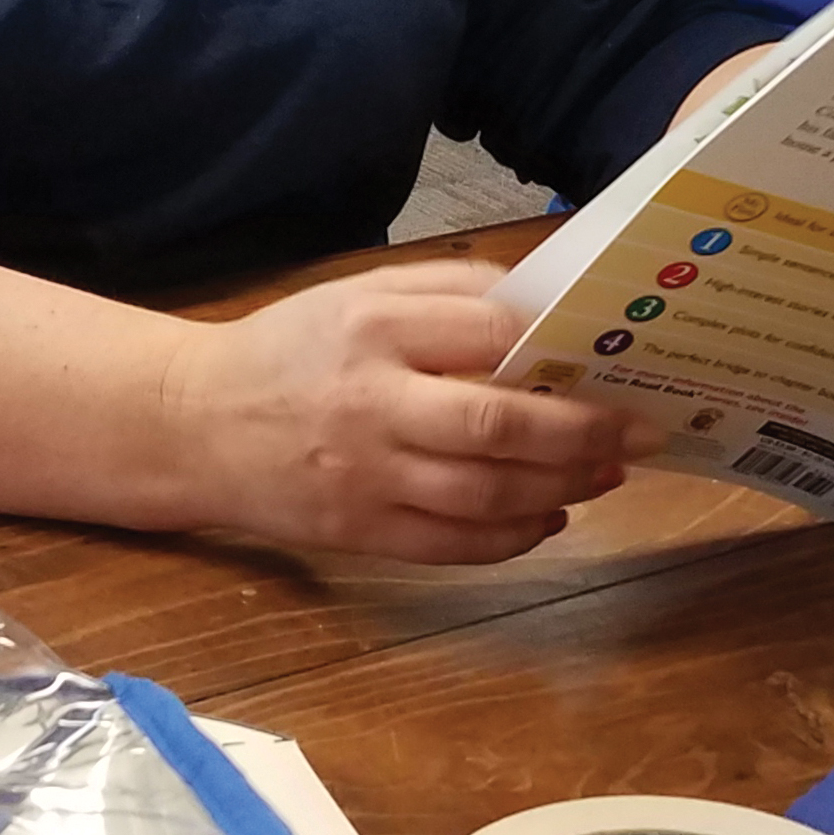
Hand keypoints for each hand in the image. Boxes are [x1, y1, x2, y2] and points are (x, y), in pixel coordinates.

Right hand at [162, 259, 660, 562]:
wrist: (195, 424)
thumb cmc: (290, 349)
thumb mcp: (357, 292)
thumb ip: (447, 289)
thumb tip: (540, 306)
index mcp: (373, 326)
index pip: (488, 334)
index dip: (560, 349)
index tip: (613, 357)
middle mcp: (372, 403)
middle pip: (496, 425)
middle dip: (582, 431)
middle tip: (638, 429)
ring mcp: (366, 477)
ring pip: (486, 493)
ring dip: (562, 486)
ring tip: (607, 471)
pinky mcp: (360, 533)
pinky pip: (455, 545)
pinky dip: (514, 535)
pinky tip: (550, 514)